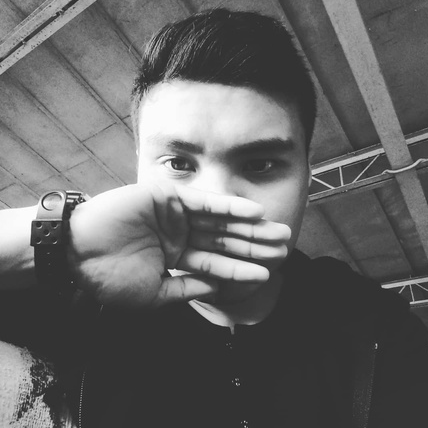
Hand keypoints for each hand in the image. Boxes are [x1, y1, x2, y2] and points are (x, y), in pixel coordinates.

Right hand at [68, 183, 289, 307]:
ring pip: (221, 221)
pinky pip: (205, 202)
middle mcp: (180, 235)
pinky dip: (229, 206)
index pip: (216, 264)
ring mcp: (176, 215)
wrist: (79, 252)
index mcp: (176, 259)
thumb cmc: (111, 277)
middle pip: (225, 240)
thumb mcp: (153, 294)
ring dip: (249, 226)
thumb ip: (186, 289)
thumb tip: (215, 290)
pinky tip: (253, 213)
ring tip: (278, 232)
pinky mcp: (170, 196)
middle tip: (284, 248)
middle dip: (254, 245)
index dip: (241, 269)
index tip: (267, 273)